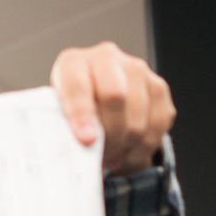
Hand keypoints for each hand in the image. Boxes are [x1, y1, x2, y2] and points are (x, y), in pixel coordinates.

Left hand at [50, 42, 175, 174]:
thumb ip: (61, 129)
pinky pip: (157, 126)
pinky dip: (143, 148)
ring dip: (125, 147)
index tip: (87, 141)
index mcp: (74, 63)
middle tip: (101, 156)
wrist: (95, 103)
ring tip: (111, 157)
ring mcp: (136, 70)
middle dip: (109, 136)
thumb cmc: (72, 113)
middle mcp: (106, 58)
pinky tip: (127, 152)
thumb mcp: (57, 118)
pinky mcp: (158, 87)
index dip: (83, 115)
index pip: (78, 86)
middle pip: (115, 97)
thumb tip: (74, 151)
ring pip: (138, 118)